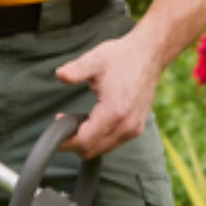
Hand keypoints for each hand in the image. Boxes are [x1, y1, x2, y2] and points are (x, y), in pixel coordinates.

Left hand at [53, 33, 162, 157]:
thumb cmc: (121, 57)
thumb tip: (60, 74)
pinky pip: (113, 143)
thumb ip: (75, 70)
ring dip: (86, 141)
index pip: (84, 141)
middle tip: (64, 123)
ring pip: (102, 149)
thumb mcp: (95, 59)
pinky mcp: (137, 127)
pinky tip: (93, 121)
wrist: (148, 55)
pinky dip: (99, 138)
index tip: (56, 127)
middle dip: (73, 142)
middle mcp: (126, 125)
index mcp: (114, 111)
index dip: (66, 140)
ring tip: (78, 121)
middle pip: (91, 151)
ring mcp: (133, 128)